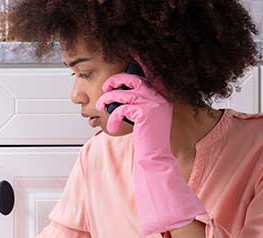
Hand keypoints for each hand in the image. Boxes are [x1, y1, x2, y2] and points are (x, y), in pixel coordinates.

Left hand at [94, 62, 206, 234]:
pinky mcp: (145, 114)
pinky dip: (113, 117)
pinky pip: (122, 109)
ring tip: (100, 108)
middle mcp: (160, 98)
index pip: (151, 74)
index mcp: (161, 96)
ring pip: (124, 93)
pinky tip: (111, 127)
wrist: (154, 157)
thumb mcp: (143, 117)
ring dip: (107, 99)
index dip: (140, 63)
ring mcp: (154, 105)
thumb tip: (117, 92)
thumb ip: (137, 103)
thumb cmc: (147, 139)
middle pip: (134, 79)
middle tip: (105, 88)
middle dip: (116, 80)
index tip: (132, 55)